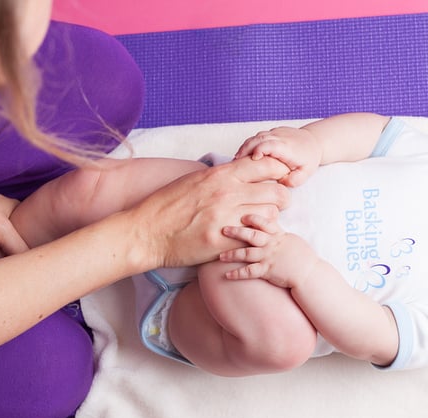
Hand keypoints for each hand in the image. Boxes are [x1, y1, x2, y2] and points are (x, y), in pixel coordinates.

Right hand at [126, 155, 290, 268]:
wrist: (147, 233)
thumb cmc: (168, 205)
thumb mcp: (195, 180)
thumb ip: (221, 176)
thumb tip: (241, 171)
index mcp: (221, 174)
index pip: (267, 166)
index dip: (276, 173)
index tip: (274, 181)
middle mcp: (228, 193)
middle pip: (277, 192)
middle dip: (280, 198)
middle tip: (273, 205)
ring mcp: (228, 218)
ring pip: (271, 215)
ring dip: (270, 219)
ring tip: (258, 222)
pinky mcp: (225, 241)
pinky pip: (256, 237)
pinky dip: (256, 237)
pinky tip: (247, 237)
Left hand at [219, 214, 318, 288]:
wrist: (309, 273)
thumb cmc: (302, 257)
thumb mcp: (292, 239)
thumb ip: (279, 233)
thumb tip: (270, 225)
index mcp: (278, 235)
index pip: (264, 222)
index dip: (252, 218)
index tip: (242, 215)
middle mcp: (271, 244)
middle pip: (251, 235)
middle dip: (236, 231)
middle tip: (223, 229)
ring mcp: (268, 257)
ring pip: (246, 253)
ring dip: (232, 254)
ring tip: (220, 256)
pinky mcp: (267, 271)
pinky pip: (249, 272)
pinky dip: (237, 274)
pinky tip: (227, 275)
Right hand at [234, 126, 321, 186]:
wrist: (313, 142)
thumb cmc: (308, 159)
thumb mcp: (306, 173)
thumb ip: (295, 179)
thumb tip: (283, 183)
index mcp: (287, 146)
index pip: (271, 144)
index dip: (260, 150)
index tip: (253, 159)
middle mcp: (279, 136)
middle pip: (258, 138)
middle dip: (245, 149)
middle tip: (235, 163)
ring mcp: (273, 132)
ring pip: (254, 137)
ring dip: (243, 148)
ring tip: (234, 162)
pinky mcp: (269, 132)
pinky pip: (256, 137)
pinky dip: (247, 146)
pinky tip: (241, 158)